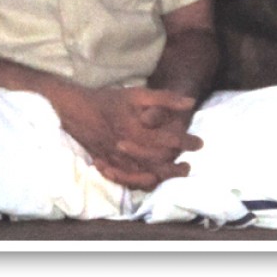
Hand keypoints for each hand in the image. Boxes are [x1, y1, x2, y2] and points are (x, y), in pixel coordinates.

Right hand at [58, 85, 203, 190]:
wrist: (77, 110)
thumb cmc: (108, 100)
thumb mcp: (137, 94)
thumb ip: (164, 98)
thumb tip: (190, 102)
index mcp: (137, 129)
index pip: (169, 140)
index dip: (186, 142)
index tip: (199, 143)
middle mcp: (129, 148)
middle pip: (159, 162)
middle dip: (177, 166)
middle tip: (189, 166)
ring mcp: (118, 160)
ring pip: (145, 175)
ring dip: (163, 177)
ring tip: (176, 173)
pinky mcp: (109, 165)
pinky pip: (129, 180)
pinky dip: (142, 182)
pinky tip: (152, 180)